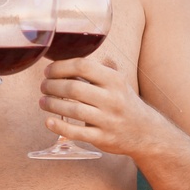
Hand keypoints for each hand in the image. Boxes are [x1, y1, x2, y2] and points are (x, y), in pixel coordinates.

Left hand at [37, 56, 156, 156]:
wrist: (146, 132)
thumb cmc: (125, 102)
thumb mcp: (119, 81)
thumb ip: (100, 68)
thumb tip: (75, 51)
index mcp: (114, 80)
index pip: (83, 66)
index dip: (60, 67)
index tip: (49, 71)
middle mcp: (112, 99)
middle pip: (74, 88)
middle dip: (52, 86)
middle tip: (43, 86)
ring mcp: (108, 120)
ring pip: (74, 110)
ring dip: (52, 104)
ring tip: (42, 102)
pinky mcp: (103, 138)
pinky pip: (78, 133)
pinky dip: (60, 127)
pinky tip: (49, 122)